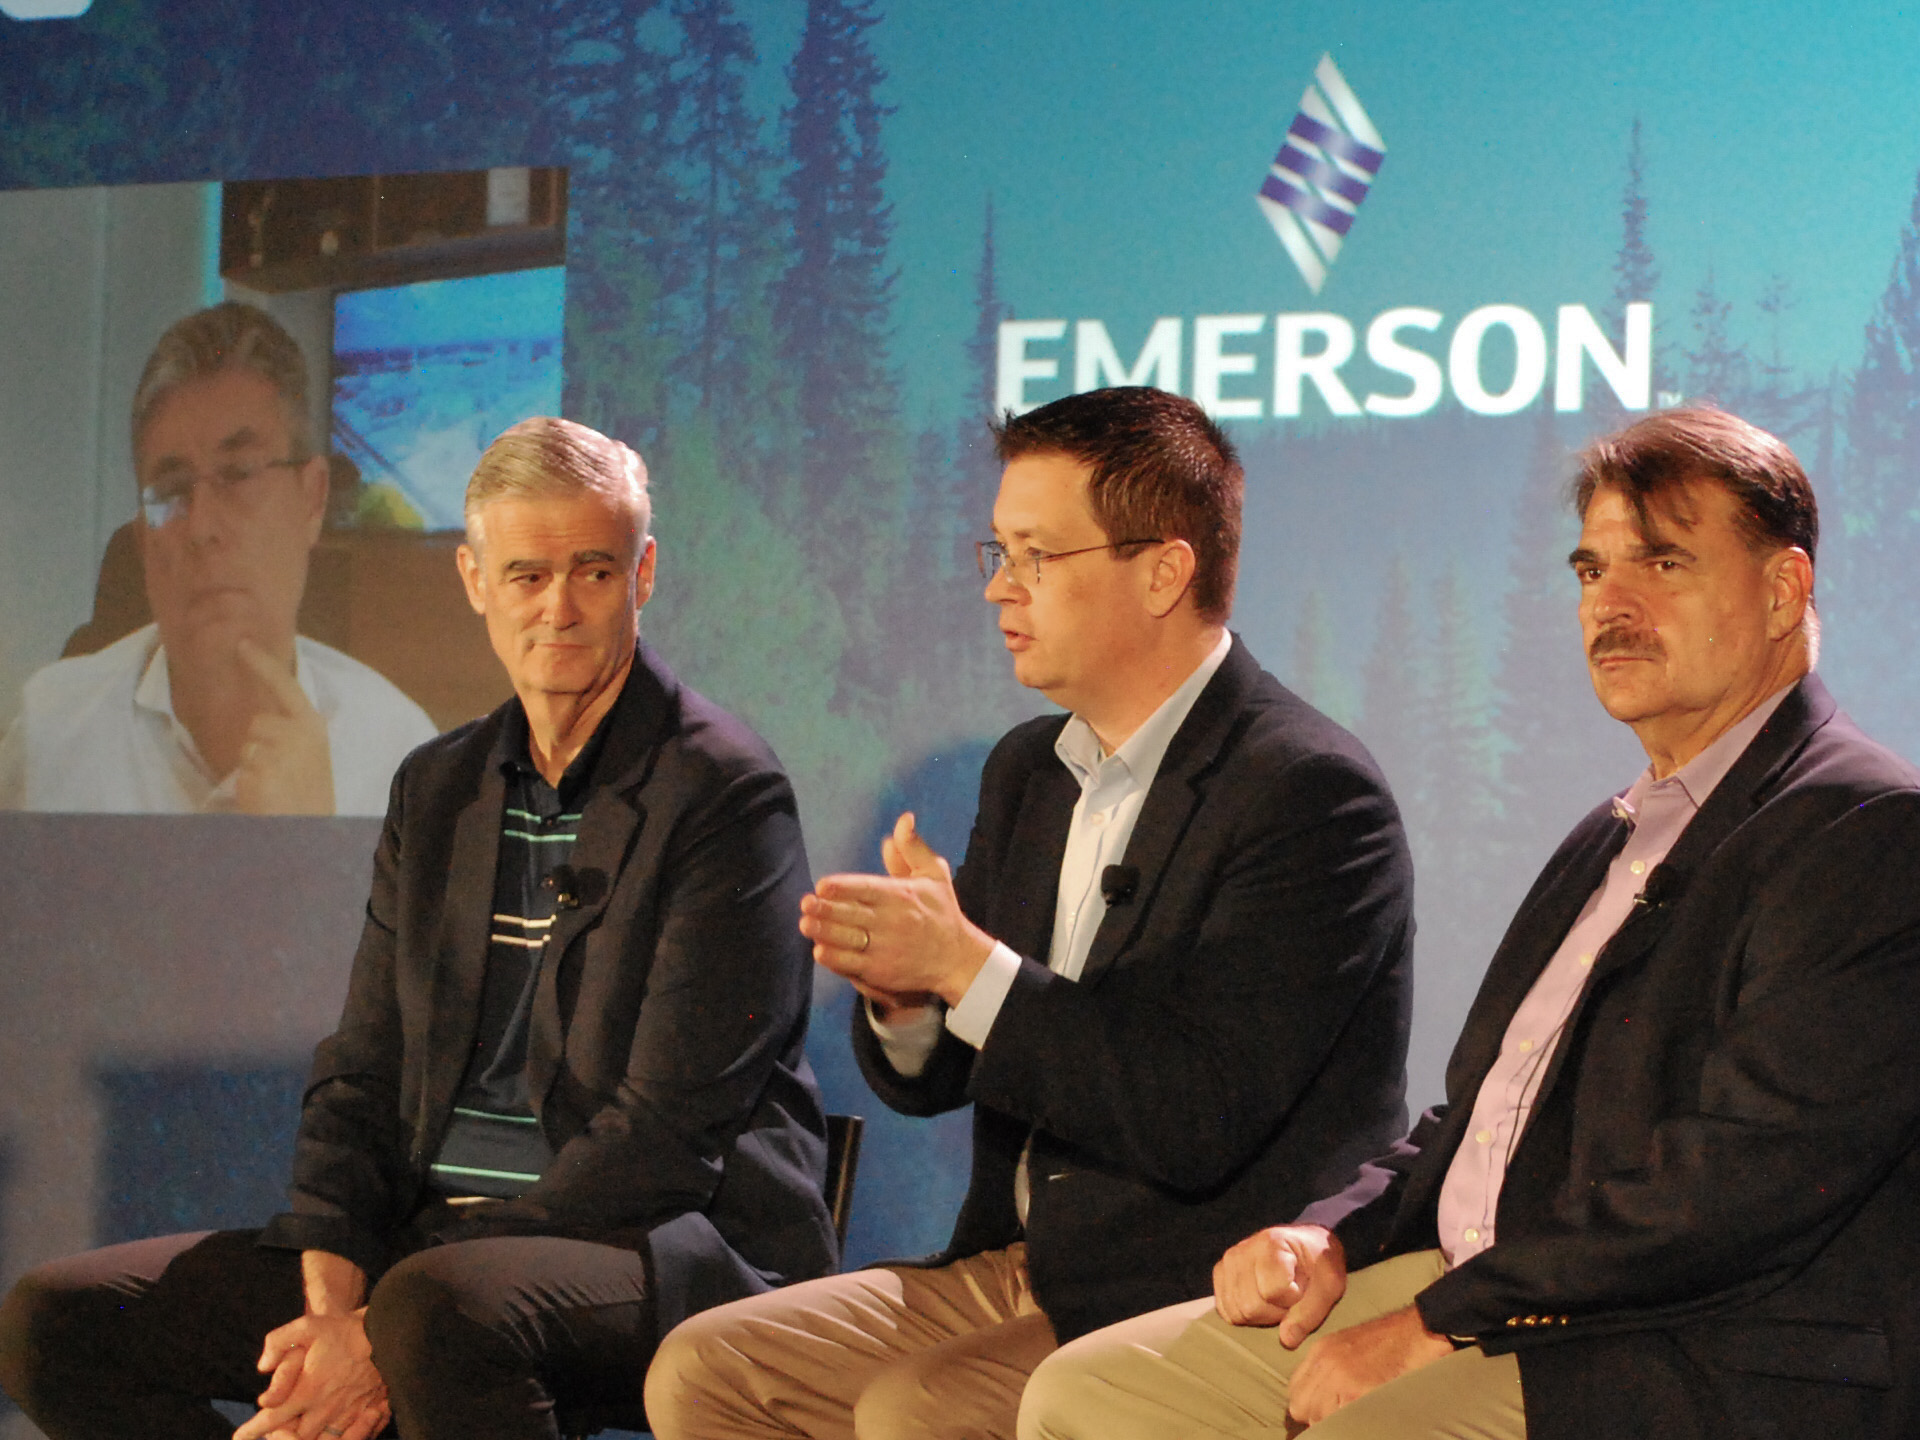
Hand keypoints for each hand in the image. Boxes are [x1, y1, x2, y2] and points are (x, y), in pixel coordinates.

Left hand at [234, 638, 333, 814]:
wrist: (311, 835)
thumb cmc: (312, 798)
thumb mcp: (313, 756)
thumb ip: (296, 733)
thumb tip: (264, 717)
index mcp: (314, 726)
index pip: (285, 686)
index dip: (261, 663)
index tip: (241, 643)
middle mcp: (299, 734)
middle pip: (258, 722)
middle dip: (259, 743)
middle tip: (280, 773)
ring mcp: (279, 753)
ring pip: (247, 746)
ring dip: (253, 766)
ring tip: (275, 787)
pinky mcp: (260, 773)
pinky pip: (241, 770)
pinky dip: (247, 786)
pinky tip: (266, 798)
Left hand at [235, 1311, 388, 1439]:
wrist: (388, 1332)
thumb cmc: (344, 1329)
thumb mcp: (307, 1325)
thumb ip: (277, 1342)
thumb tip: (262, 1367)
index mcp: (308, 1389)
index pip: (272, 1418)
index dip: (252, 1430)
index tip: (240, 1437)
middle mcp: (325, 1407)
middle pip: (295, 1438)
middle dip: (280, 1437)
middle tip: (274, 1432)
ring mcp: (347, 1414)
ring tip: (297, 1433)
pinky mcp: (366, 1414)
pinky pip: (347, 1438)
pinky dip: (337, 1439)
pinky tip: (329, 1434)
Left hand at [800, 813, 995, 1005]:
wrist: (957, 960)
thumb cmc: (941, 912)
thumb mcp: (935, 874)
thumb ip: (913, 848)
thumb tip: (904, 819)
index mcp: (901, 896)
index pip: (867, 890)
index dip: (843, 887)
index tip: (822, 885)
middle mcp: (891, 923)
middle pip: (852, 915)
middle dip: (826, 910)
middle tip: (805, 904)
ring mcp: (885, 949)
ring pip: (848, 941)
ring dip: (824, 933)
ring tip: (806, 925)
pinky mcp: (881, 972)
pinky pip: (853, 965)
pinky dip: (835, 959)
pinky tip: (820, 951)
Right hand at [1213, 1224, 1344, 1341]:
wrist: (1304, 1245)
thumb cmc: (1319, 1264)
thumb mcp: (1329, 1285)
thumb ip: (1310, 1312)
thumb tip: (1286, 1340)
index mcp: (1272, 1244)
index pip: (1272, 1291)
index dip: (1292, 1300)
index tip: (1303, 1288)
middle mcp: (1242, 1250)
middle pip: (1250, 1306)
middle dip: (1275, 1313)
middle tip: (1290, 1299)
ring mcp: (1227, 1262)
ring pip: (1236, 1312)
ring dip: (1260, 1316)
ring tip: (1276, 1300)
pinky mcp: (1219, 1274)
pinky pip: (1225, 1311)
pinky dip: (1245, 1315)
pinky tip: (1261, 1301)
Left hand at [1286, 1304, 1454, 1426]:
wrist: (1420, 1330)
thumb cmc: (1392, 1343)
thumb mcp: (1348, 1347)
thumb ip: (1328, 1371)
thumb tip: (1318, 1402)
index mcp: (1320, 1351)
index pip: (1295, 1391)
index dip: (1308, 1407)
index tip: (1322, 1412)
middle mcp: (1324, 1362)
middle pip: (1301, 1407)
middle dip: (1317, 1417)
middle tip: (1340, 1415)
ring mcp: (1340, 1376)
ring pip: (1319, 1417)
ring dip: (1335, 1421)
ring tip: (1356, 1413)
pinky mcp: (1358, 1389)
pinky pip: (1340, 1419)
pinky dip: (1351, 1422)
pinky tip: (1366, 1413)